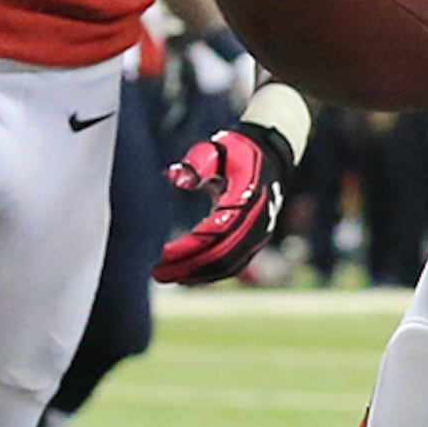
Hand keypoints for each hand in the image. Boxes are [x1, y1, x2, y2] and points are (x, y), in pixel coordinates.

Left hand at [158, 91, 305, 283]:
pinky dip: (210, 272)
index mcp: (247, 200)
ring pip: (229, 264)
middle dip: (190, 266)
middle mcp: (257, 222)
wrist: (268, 155)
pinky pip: (233, 263)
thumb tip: (177, 179)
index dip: (191, 246)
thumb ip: (197, 163)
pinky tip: (189, 274)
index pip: (217, 232)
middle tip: (158, 273)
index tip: (164, 254)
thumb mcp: (215, 150)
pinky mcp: (255, 240)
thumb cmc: (235, 152)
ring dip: (198, 274)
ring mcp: (259, 234)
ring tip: (169, 276)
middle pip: (222, 255)